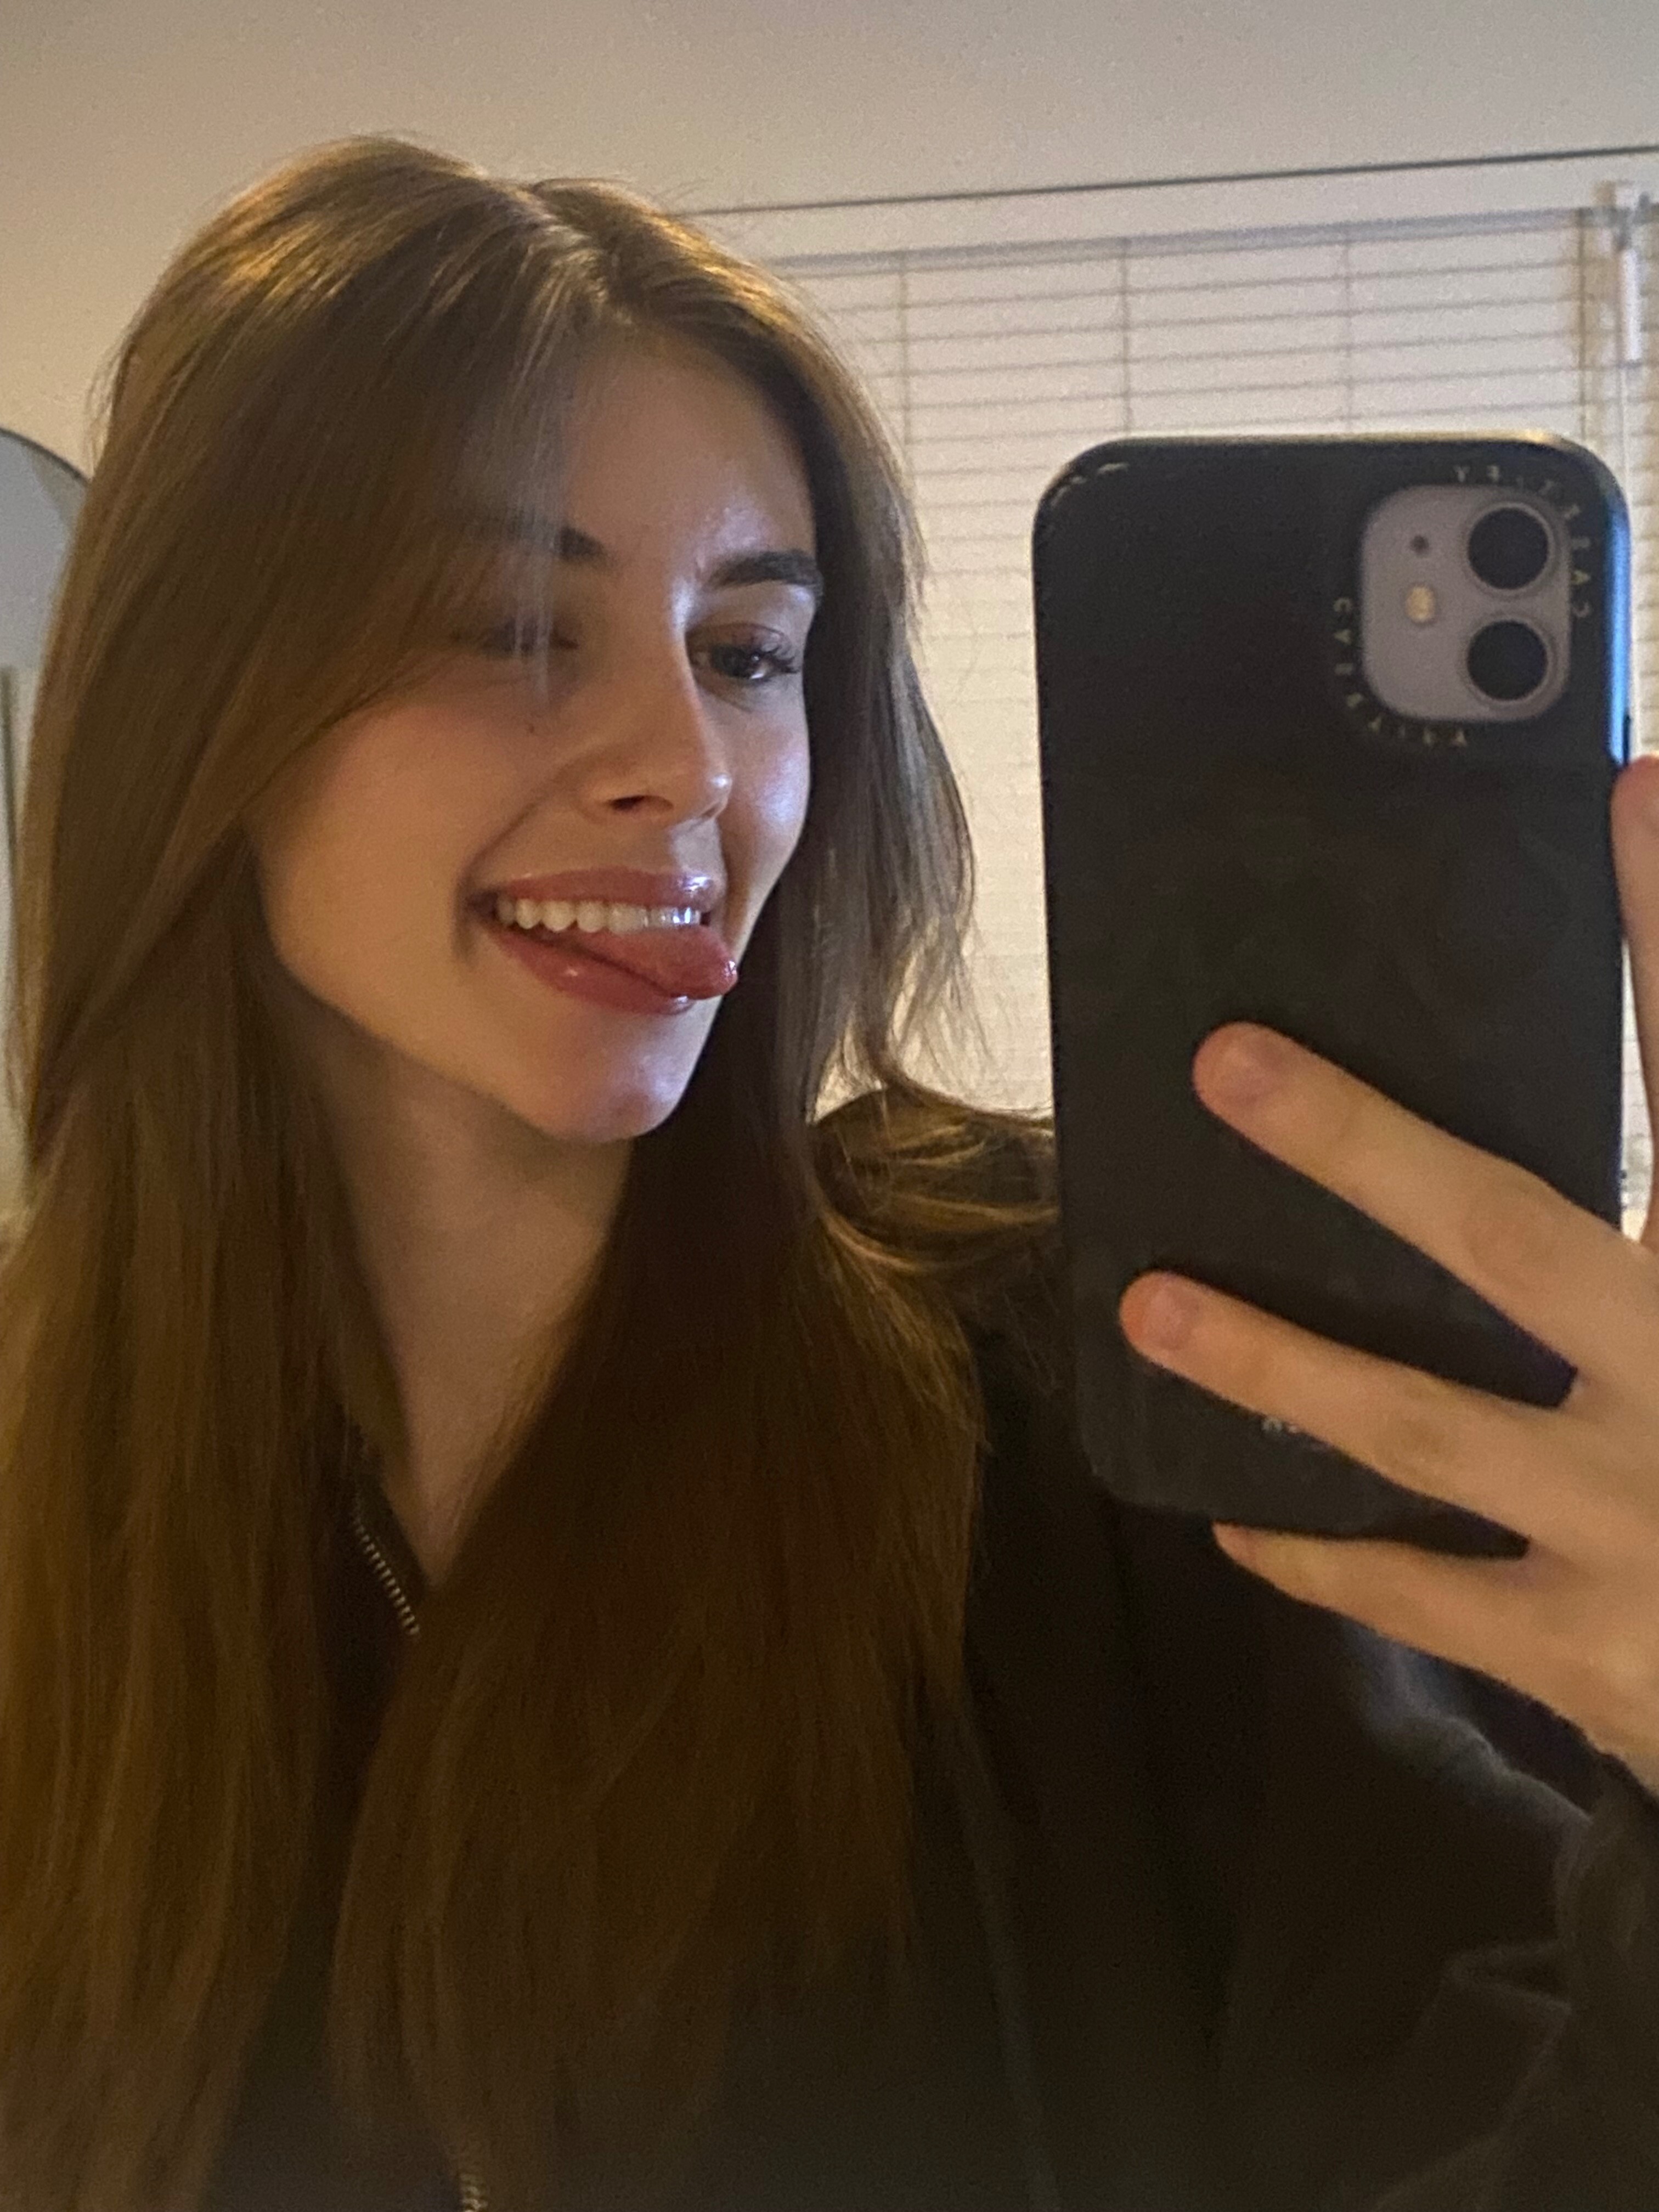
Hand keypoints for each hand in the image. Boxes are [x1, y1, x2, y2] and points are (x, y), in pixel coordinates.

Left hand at [1117, 753, 1658, 1796]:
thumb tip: (1615, 1168)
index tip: (1628, 792)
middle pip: (1512, 1238)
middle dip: (1363, 1148)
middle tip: (1227, 1062)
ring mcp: (1632, 1532)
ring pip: (1416, 1424)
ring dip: (1272, 1358)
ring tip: (1144, 1304)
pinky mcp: (1589, 1655)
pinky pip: (1422, 1596)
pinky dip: (1325, 1559)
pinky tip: (1233, 1516)